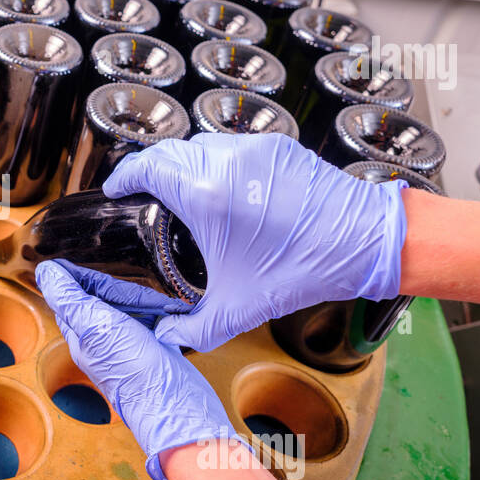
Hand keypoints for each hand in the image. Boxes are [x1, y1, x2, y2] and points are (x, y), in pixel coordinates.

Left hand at [35, 259, 248, 479]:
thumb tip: (45, 271)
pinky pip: (152, 319)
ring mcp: (127, 343)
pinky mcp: (152, 347)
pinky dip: (161, 312)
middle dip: (120, 290)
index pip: (72, 294)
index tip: (100, 270)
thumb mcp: (95, 326)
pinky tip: (171, 313)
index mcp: (80, 334)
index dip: (84, 277)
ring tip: (161, 307)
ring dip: (145, 300)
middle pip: (102, 297)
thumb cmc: (133, 371)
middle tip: (141, 298)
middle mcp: (100, 338)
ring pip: (129, 306)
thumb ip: (69, 299)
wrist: (176, 405)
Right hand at [104, 133, 406, 351]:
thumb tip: (166, 334)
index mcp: (205, 195)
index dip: (123, 177)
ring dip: (182, 163)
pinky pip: (231, 147)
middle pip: (168, 152)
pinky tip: (220, 188)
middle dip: (148, 169)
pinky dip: (215, 161)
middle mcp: (225, 162)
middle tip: (141, 191)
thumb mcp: (238, 308)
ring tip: (179, 190)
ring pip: (200, 144)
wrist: (364, 241)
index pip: (145, 167)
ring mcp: (253, 149)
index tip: (115, 188)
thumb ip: (192, 328)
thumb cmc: (304, 268)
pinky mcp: (277, 147)